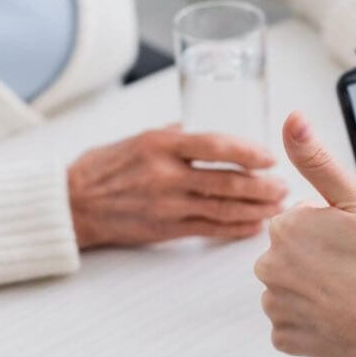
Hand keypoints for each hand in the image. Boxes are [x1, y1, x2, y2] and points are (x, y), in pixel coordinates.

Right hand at [68, 127, 286, 248]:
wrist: (72, 206)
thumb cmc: (102, 168)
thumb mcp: (136, 138)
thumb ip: (173, 134)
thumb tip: (201, 127)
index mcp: (160, 145)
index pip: (214, 146)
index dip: (248, 152)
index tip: (269, 157)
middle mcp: (166, 175)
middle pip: (226, 181)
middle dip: (262, 186)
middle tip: (283, 186)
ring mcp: (167, 204)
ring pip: (223, 208)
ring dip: (256, 208)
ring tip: (278, 206)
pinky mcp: (166, 229)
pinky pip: (209, 229)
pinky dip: (236, 228)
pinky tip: (254, 225)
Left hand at [254, 112, 355, 356]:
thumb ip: (318, 160)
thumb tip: (291, 119)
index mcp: (286, 226)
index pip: (302, 217)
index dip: (333, 225)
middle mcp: (269, 264)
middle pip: (293, 251)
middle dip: (318, 255)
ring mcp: (275, 304)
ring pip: (292, 285)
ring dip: (314, 288)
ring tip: (352, 293)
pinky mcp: (285, 338)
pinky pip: (293, 321)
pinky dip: (313, 319)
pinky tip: (341, 316)